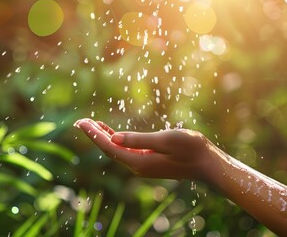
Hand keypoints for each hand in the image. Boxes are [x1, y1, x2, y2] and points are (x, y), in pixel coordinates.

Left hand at [75, 118, 221, 181]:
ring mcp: (142, 165)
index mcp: (139, 161)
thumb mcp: (165, 140)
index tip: (82, 122)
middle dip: (94, 135)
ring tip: (91, 124)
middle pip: (109, 149)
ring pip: (116, 150)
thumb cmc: (190, 149)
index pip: (109, 147)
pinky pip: (125, 150)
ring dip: (103, 136)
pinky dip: (116, 140)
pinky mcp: (148, 161)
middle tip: (80, 121)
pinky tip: (111, 132)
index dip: (94, 134)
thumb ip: (138, 140)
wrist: (206, 164)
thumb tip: (113, 138)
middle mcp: (137, 166)